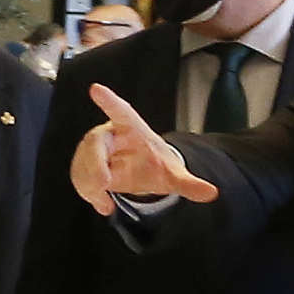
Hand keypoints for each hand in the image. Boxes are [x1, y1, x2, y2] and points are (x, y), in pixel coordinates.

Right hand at [71, 86, 209, 212]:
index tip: (96, 89)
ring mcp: (93, 151)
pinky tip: (104, 205)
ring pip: (84, 164)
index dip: (108, 101)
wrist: (138, 171)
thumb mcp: (172, 173)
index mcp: (131, 128)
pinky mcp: (84, 166)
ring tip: (106, 202)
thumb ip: (189, 183)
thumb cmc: (153, 162)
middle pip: (96, 142)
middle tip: (103, 183)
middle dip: (95, 163)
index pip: (120, 111)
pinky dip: (90, 194)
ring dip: (91, 185)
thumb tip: (212, 192)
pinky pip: (81, 178)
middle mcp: (109, 136)